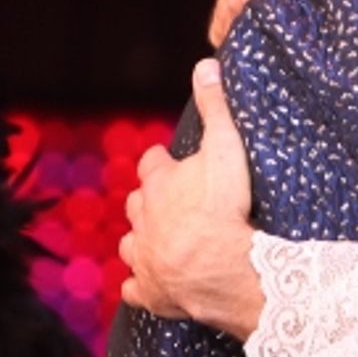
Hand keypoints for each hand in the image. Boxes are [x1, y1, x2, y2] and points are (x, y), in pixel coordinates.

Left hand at [119, 60, 262, 339]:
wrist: (220, 269)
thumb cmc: (224, 209)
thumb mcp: (225, 148)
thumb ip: (216, 108)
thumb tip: (205, 65)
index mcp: (158, 184)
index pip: (152, 164)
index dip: (162, 162)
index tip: (171, 161)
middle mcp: (143, 218)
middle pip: (138, 203)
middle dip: (151, 201)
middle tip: (172, 202)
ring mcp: (144, 256)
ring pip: (132, 243)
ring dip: (143, 240)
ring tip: (160, 240)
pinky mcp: (150, 291)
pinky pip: (136, 288)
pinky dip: (142, 285)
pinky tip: (151, 283)